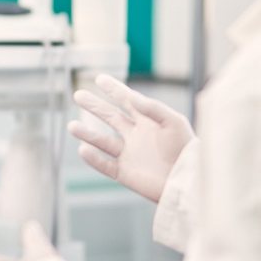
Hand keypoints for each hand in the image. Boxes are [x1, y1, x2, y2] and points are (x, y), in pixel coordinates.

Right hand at [68, 74, 194, 202]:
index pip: (127, 100)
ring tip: (71, 126)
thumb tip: (131, 96)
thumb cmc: (187, 150)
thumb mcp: (174, 123)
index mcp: (148, 121)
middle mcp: (136, 135)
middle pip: (110, 117)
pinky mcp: (126, 173)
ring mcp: (129, 154)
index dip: (114, 89)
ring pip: (103, 141)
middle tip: (77, 95)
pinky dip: (94, 158)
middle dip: (94, 106)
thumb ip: (153, 108)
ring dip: (87, 134)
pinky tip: (83, 149)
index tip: (99, 78)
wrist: (189, 182)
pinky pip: (105, 165)